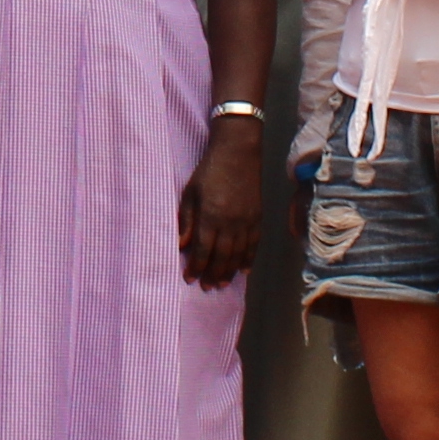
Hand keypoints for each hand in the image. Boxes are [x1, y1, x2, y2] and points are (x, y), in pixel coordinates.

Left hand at [179, 121, 262, 288]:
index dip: (195, 267)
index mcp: (210, 216)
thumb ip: (186, 220)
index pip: (202, 249)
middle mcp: (230, 223)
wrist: (239, 152)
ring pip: (239, 254)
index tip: (189, 278)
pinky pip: (254, 244)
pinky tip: (244, 271)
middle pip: (221, 256)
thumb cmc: (210, 170)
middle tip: (207, 288)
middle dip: (213, 274)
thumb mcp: (190, 192)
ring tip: (221, 284)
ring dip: (229, 272)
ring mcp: (247, 221)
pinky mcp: (258, 217)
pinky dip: (249, 259)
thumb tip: (180, 245)